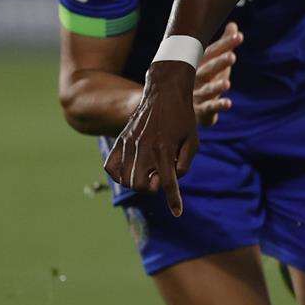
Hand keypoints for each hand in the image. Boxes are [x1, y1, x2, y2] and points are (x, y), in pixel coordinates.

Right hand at [105, 61, 199, 215]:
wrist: (164, 92)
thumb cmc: (183, 117)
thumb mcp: (192, 140)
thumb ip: (184, 164)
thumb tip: (172, 179)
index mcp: (165, 149)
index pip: (169, 183)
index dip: (174, 200)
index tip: (178, 212)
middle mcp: (144, 148)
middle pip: (142, 186)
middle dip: (153, 187)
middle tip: (161, 176)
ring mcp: (129, 143)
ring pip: (126, 179)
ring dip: (138, 181)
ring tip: (148, 171)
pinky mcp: (121, 139)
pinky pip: (111, 167)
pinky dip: (119, 174)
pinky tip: (130, 170)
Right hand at [193, 23, 240, 126]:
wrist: (177, 105)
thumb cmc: (201, 78)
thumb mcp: (212, 61)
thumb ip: (223, 44)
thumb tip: (234, 26)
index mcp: (199, 62)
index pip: (213, 51)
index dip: (225, 44)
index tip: (239, 36)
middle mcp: (196, 76)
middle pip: (209, 69)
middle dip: (220, 63)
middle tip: (232, 56)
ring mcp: (197, 93)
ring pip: (207, 90)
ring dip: (217, 87)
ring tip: (227, 83)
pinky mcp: (200, 110)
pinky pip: (210, 108)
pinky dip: (218, 105)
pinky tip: (228, 103)